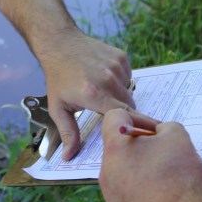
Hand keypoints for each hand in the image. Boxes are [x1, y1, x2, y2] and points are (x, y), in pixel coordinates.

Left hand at [39, 30, 157, 159]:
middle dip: (120, 111)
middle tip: (104, 109)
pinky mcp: (121, 57)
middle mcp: (108, 79)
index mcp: (93, 94)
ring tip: (100, 89)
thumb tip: (68, 157)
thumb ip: (68, 133)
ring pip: (129, 90)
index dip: (133, 126)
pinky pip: (128, 76)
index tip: (144, 134)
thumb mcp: (58, 107)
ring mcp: (116, 66)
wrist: (60, 43)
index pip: (123, 116)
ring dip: (119, 94)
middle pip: (129, 105)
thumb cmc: (58, 77)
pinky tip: (104, 76)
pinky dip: (120, 80)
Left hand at [99, 108, 201, 201]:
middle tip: (166, 156)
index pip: (115, 118)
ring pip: (125, 177)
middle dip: (142, 149)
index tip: (156, 131)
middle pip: (120, 151)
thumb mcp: (178, 137)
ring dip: (143, 173)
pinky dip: (145, 198)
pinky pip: (130, 201)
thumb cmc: (182, 176)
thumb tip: (159, 134)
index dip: (138, 117)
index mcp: (115, 149)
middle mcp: (106, 174)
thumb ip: (164, 128)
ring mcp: (111, 200)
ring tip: (169, 182)